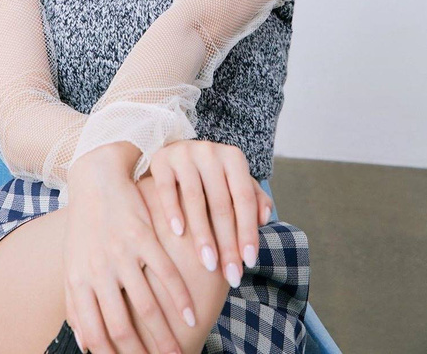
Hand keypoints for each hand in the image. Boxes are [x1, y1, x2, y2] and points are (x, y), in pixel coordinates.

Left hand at [63, 147, 196, 353]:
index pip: (95, 333)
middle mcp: (98, 269)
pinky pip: (164, 273)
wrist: (95, 179)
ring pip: (146, 305)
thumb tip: (85, 343)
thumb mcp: (72, 264)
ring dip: (165, 334)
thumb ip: (76, 303)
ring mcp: (120, 252)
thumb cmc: (84, 227)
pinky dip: (179, 298)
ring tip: (180, 353)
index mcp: (78, 280)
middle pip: (122, 326)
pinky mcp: (141, 234)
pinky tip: (192, 314)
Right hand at [147, 140, 272, 288]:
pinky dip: (172, 210)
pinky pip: (166, 188)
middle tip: (231, 275)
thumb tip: (265, 218)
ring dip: (202, 234)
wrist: (175, 153)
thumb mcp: (234, 183)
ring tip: (208, 264)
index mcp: (233, 157)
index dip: (248, 231)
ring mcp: (184, 153)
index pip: (244, 198)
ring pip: (195, 198)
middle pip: (221, 203)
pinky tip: (178, 233)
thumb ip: (253, 199)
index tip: (250, 263)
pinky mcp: (161, 159)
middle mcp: (210, 151)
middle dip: (227, 243)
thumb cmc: (211, 177)